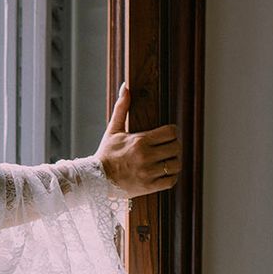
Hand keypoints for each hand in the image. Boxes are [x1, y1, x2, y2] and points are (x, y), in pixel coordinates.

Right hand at [94, 83, 181, 197]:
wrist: (95, 180)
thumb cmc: (106, 154)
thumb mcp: (113, 130)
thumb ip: (122, 108)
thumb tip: (126, 87)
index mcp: (140, 140)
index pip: (171, 132)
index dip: (172, 132)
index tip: (167, 136)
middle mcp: (146, 156)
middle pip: (176, 147)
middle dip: (173, 147)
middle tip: (167, 149)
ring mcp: (148, 172)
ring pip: (176, 164)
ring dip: (174, 162)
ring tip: (166, 161)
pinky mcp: (148, 186)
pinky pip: (171, 181)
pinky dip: (171, 177)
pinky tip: (163, 173)